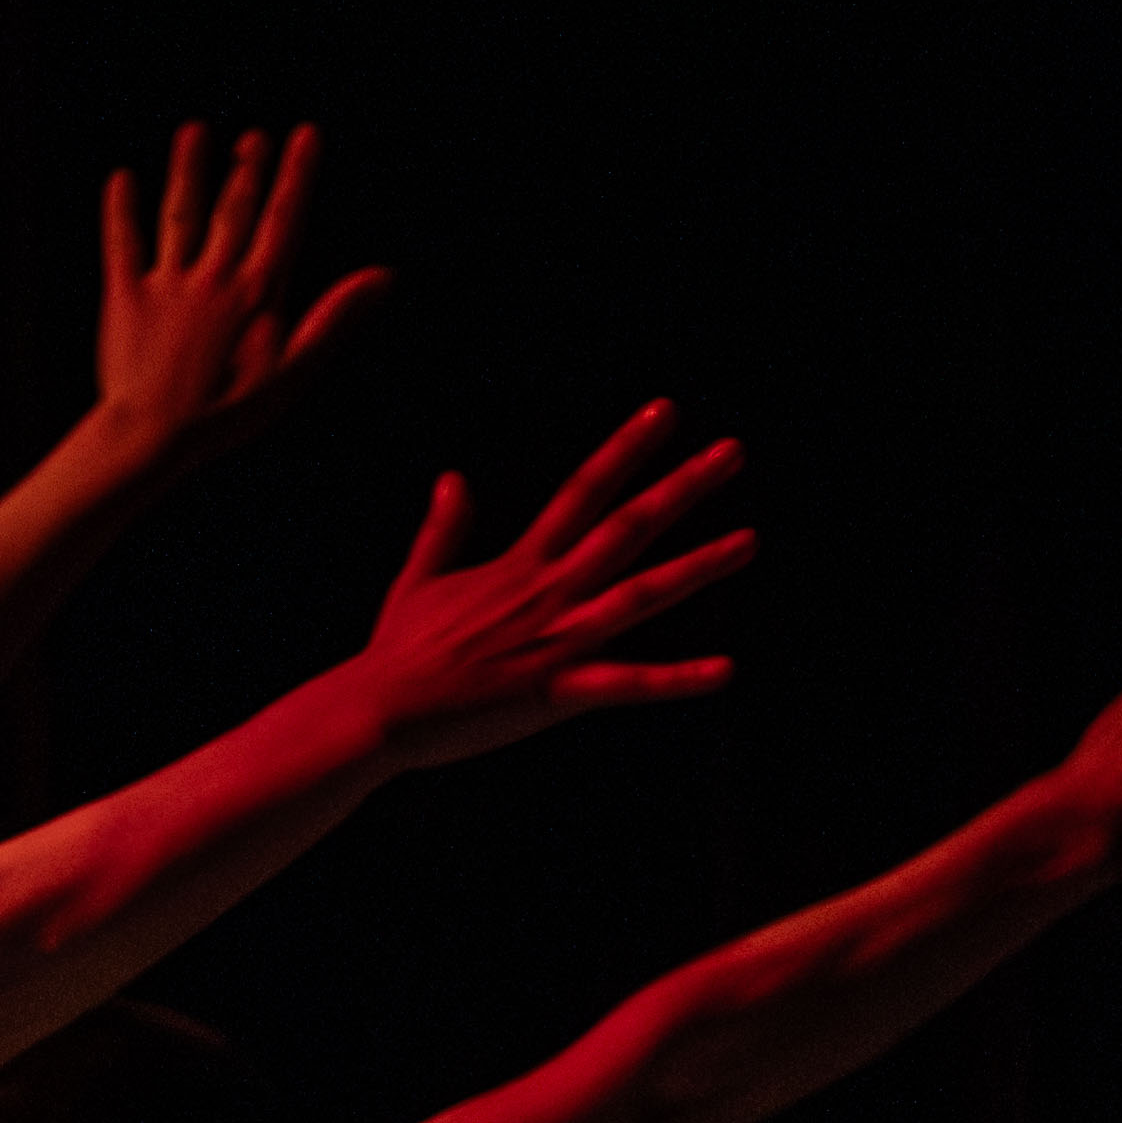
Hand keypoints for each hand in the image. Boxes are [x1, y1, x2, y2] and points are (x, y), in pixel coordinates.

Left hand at [84, 122, 381, 463]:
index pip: (282, 220)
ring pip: (180, 215)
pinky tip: (119, 179)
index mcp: (258, 293)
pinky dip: (121, 212)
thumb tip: (383, 277)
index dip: (296, 175)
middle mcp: (215, 278)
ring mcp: (168, 285)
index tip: (304, 134)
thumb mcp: (292, 374)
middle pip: (233, 210)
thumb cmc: (224, 416)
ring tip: (192, 132)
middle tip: (253, 135)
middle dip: (246, 168)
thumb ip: (334, 319)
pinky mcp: (125, 299)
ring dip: (188, 171)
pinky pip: (123, 245)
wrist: (150, 438)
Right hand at [332, 404, 753, 767]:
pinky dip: (676, 680)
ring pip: (638, 595)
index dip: (626, 449)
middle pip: (626, 528)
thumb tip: (452, 479)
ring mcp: (555, 641)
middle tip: (734, 451)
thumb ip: (443, 530)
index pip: (583, 491)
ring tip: (748, 542)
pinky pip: (626, 685)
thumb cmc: (395, 653)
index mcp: (520, 566)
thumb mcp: (417, 580)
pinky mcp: (554, 693)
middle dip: (682, 488)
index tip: (666, 411)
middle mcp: (547, 592)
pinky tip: (726, 671)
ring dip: (696, 568)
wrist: (373, 711)